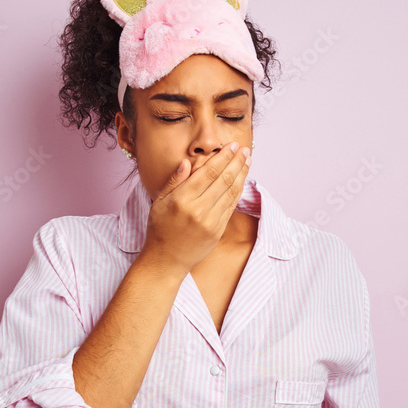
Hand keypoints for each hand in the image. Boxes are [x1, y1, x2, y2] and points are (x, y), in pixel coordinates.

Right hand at [140, 142, 251, 274]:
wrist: (166, 261)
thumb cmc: (159, 229)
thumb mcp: (160, 202)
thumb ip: (174, 181)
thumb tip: (188, 162)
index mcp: (182, 199)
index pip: (208, 173)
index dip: (222, 157)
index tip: (231, 146)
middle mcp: (198, 210)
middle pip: (223, 180)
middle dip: (236, 162)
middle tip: (244, 149)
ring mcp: (210, 222)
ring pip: (231, 193)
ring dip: (241, 175)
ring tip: (247, 161)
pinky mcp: (217, 231)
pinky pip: (231, 207)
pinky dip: (238, 192)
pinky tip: (242, 181)